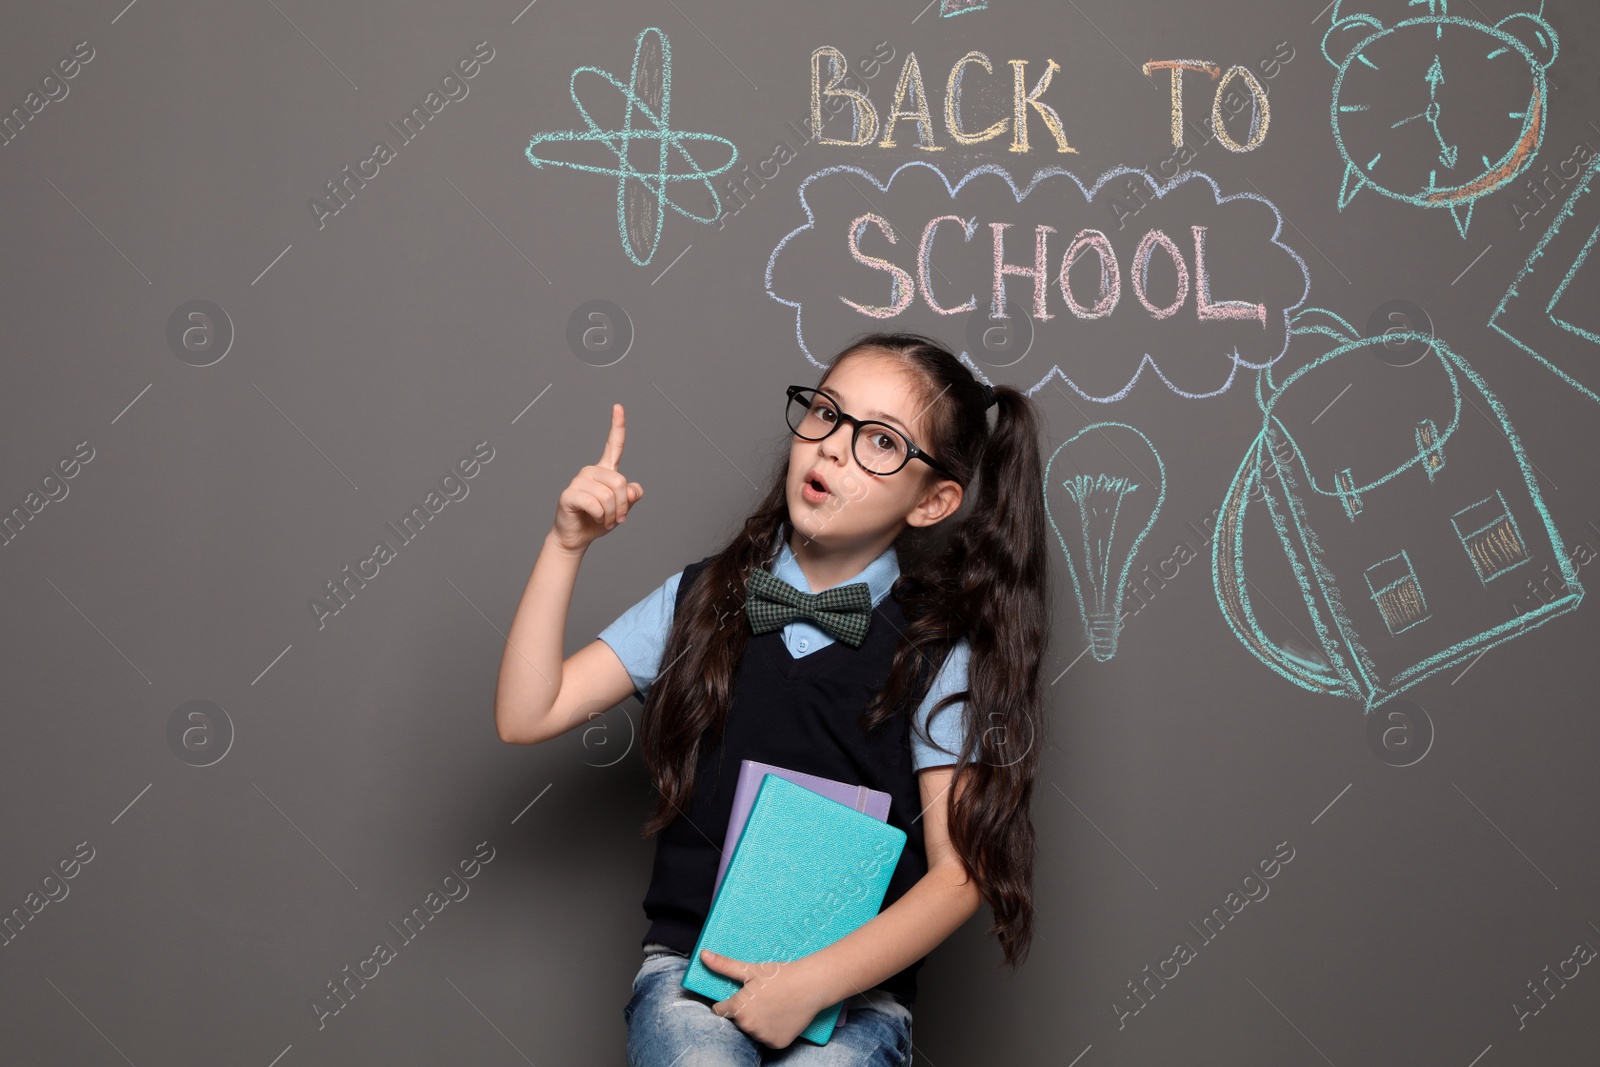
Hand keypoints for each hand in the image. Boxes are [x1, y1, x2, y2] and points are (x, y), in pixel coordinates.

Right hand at [550, 403, 643, 552]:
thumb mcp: (622, 509)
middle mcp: (591, 471)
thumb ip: (631, 497)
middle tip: (618, 519)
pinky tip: (594, 519)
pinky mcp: (569, 494)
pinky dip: (600, 516)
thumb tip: (631, 490)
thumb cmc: (598, 520)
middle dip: (623, 505)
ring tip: (605, 520)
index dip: (617, 426)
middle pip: (620, 482)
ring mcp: (579, 481)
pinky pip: (594, 504)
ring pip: (608, 495)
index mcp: (605, 470)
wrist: (577, 536)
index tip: (618, 407)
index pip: (614, 445)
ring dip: (611, 514)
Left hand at [700, 948, 832, 1048]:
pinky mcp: (777, 1043)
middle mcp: (748, 1026)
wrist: (810, 985)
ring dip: (759, 1022)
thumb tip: (703, 955)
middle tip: (761, 997)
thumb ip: (724, 965)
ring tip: (773, 1005)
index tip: (738, 997)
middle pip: (739, 1021)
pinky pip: (768, 1038)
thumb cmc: (780, 975)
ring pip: (754, 1031)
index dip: (725, 1003)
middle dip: (745, 1011)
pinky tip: (780, 1016)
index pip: (720, 1011)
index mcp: (738, 1008)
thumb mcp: (750, 969)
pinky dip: (772, 1030)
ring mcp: (763, 1036)